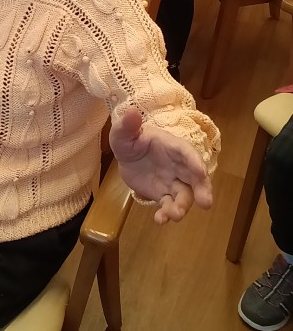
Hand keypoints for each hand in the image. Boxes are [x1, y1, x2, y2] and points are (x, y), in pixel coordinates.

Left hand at [109, 109, 211, 223]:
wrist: (127, 156)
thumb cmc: (130, 140)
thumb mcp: (124, 133)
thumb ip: (128, 125)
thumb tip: (130, 111)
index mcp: (172, 146)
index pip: (186, 152)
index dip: (194, 161)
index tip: (201, 172)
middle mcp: (178, 165)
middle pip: (195, 177)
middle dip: (202, 189)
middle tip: (206, 203)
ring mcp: (173, 182)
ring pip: (184, 195)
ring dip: (182, 206)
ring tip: (175, 215)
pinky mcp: (164, 195)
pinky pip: (169, 206)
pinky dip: (166, 214)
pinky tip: (160, 220)